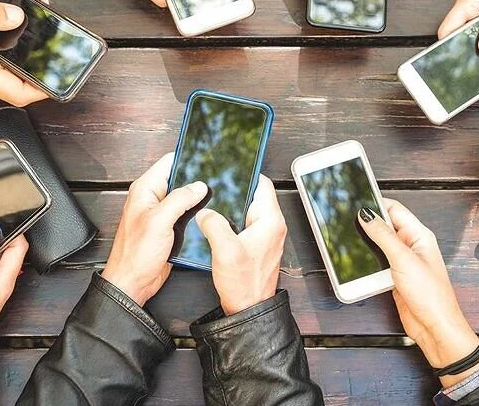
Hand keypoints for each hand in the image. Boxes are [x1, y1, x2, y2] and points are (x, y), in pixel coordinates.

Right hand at [0, 0, 47, 106]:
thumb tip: (16, 15)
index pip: (21, 93)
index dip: (45, 88)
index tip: (61, 77)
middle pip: (22, 74)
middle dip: (40, 52)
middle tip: (52, 31)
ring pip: (13, 61)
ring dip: (27, 38)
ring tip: (35, 10)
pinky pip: (2, 53)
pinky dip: (12, 34)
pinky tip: (15, 13)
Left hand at [102, 153, 208, 305]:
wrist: (133, 282)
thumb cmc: (136, 254)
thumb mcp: (159, 221)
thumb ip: (179, 199)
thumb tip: (199, 186)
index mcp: (145, 189)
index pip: (169, 162)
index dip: (187, 157)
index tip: (205, 154)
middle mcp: (153, 199)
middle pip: (179, 179)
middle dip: (196, 179)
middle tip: (217, 178)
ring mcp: (161, 213)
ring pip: (185, 197)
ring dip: (197, 198)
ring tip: (216, 196)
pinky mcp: (169, 227)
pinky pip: (186, 214)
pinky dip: (196, 213)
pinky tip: (207, 214)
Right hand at [195, 175, 286, 315]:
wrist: (248, 310)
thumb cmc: (244, 283)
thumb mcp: (225, 250)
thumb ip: (214, 224)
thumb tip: (205, 211)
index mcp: (270, 220)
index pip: (263, 184)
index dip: (247, 174)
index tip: (230, 168)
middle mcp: (273, 225)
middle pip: (255, 195)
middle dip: (236, 189)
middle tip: (216, 184)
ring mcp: (266, 235)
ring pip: (249, 209)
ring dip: (233, 206)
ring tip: (214, 202)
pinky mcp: (258, 245)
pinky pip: (246, 223)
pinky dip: (233, 219)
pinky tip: (217, 222)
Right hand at [357, 200, 478, 383]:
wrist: (434, 328)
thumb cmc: (430, 295)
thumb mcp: (403, 259)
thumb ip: (383, 235)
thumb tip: (366, 214)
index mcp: (419, 235)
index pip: (394, 209)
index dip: (375, 203)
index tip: (355, 201)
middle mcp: (411, 245)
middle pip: (384, 225)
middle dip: (367, 223)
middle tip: (346, 221)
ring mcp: (403, 261)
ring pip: (378, 244)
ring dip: (366, 244)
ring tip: (349, 241)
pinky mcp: (394, 276)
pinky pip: (377, 262)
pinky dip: (367, 261)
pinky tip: (358, 262)